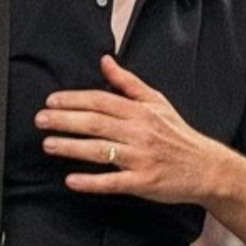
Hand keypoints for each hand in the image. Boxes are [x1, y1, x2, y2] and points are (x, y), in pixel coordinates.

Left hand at [37, 53, 219, 205]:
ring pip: (101, 151)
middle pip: (96, 123)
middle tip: (41, 120)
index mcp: (141, 111)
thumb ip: (128, 82)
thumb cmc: (177, 134)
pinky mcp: (142, 182)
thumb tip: (105, 62)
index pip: (102, 100)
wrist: (205, 166)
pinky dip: (91, 182)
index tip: (52, 100)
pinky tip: (72, 180)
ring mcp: (141, 158)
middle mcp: (140, 132)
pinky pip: (113, 182)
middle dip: (65, 120)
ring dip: (72, 148)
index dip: (74, 99)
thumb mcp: (156, 101)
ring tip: (49, 145)